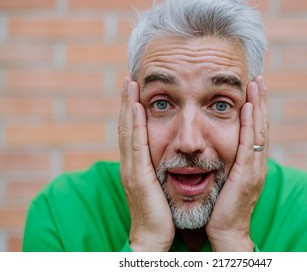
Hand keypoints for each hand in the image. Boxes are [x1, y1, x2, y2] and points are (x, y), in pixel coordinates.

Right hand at [118, 78, 174, 250]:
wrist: (155, 236)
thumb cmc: (161, 212)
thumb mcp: (160, 184)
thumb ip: (161, 167)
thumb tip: (170, 154)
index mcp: (137, 165)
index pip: (134, 132)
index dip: (132, 110)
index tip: (135, 90)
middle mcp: (131, 163)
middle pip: (127, 127)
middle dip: (127, 102)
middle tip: (128, 79)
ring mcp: (131, 169)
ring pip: (128, 131)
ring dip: (128, 106)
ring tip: (129, 85)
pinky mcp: (137, 176)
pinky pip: (136, 144)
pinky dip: (134, 124)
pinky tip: (136, 108)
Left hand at [206, 76, 268, 250]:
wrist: (226, 232)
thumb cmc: (221, 208)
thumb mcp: (225, 181)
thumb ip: (225, 164)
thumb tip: (215, 151)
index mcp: (250, 164)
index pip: (254, 131)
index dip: (256, 110)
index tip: (253, 90)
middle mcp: (256, 163)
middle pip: (260, 126)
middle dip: (261, 101)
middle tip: (259, 79)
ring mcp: (254, 168)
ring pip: (258, 130)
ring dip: (258, 106)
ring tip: (256, 84)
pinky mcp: (247, 174)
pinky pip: (250, 143)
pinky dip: (251, 124)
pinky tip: (249, 107)